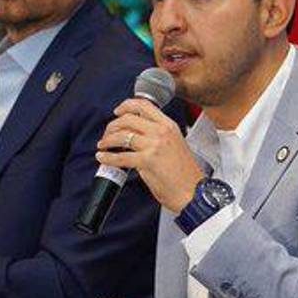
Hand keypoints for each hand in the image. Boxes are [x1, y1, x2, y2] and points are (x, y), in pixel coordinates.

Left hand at [95, 98, 204, 213]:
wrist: (194, 192)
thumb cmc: (185, 174)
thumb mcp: (174, 144)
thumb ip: (156, 136)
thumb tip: (135, 136)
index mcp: (169, 126)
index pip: (144, 105)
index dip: (126, 106)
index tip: (117, 111)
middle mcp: (161, 132)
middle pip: (128, 119)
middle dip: (112, 126)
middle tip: (107, 134)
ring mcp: (154, 145)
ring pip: (122, 135)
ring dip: (107, 140)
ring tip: (103, 145)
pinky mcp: (147, 161)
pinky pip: (120, 157)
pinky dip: (107, 158)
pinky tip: (103, 158)